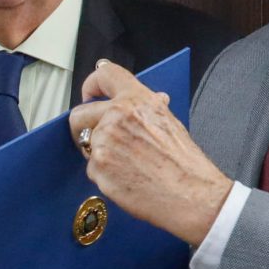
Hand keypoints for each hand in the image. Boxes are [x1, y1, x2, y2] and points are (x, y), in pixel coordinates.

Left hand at [68, 61, 233, 245]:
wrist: (189, 193)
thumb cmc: (184, 163)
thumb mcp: (171, 122)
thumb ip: (151, 108)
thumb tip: (153, 98)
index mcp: (137, 100)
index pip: (105, 74)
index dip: (92, 85)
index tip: (90, 95)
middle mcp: (117, 115)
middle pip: (79, 114)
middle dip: (83, 127)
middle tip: (98, 139)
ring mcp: (105, 140)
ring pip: (86, 143)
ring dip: (98, 154)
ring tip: (125, 164)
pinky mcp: (98, 165)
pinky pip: (91, 167)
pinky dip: (103, 174)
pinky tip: (125, 177)